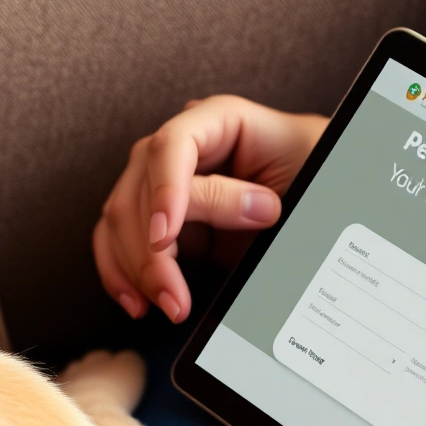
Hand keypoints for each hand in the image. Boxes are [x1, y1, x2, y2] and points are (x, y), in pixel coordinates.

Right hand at [94, 95, 326, 322]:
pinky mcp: (153, 214)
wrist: (308, 197)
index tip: (164, 236)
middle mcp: (180, 145)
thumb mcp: (298, 181)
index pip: (171, 145)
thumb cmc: (306, 175)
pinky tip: (137, 300)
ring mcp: (159, 179)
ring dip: (135, 269)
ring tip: (170, 305)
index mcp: (218, 119)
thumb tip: (258, 209)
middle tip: (176, 295)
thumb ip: (269, 193)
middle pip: (137, 189)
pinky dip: (120, 271)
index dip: (163, 191)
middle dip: (149, 251)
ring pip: (120, 219)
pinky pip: (117, 239)